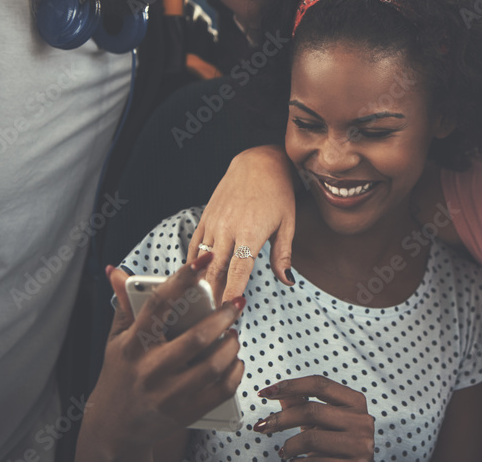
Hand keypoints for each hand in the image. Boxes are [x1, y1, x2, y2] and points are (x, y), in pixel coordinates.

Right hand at [76, 254, 244, 460]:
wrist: (112, 428)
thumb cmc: (119, 374)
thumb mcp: (116, 340)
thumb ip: (125, 305)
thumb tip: (118, 270)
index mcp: (133, 345)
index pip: (159, 304)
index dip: (183, 279)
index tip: (205, 258)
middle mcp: (150, 370)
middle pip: (197, 338)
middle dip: (224, 316)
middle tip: (236, 304)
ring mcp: (168, 395)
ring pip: (213, 365)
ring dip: (232, 345)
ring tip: (233, 334)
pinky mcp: (184, 413)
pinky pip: (220, 390)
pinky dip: (235, 372)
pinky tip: (235, 360)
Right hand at [189, 144, 296, 303]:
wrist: (258, 162)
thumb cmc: (278, 193)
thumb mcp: (288, 223)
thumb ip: (283, 255)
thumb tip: (288, 281)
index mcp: (250, 233)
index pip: (238, 272)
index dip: (231, 294)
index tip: (228, 313)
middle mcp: (228, 229)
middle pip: (215, 271)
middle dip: (214, 296)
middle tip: (215, 318)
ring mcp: (214, 223)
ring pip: (202, 261)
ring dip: (202, 283)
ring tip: (204, 305)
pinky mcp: (206, 217)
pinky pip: (195, 246)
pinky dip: (194, 264)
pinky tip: (195, 278)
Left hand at [255, 376, 374, 460]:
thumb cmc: (335, 446)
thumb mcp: (320, 423)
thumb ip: (302, 405)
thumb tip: (279, 392)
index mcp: (355, 402)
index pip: (319, 384)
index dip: (290, 385)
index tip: (266, 392)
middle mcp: (361, 420)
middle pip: (311, 410)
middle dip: (280, 418)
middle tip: (261, 426)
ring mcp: (360, 444)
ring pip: (310, 439)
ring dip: (289, 446)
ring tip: (284, 452)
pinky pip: (313, 461)